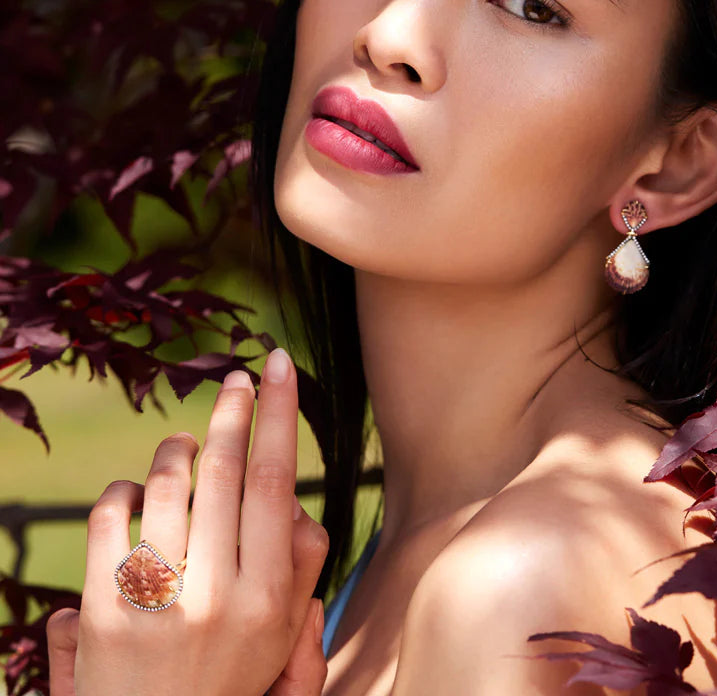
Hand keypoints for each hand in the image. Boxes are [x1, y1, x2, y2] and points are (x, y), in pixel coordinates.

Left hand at [48, 348, 328, 695]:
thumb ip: (301, 567)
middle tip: (240, 376)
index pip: (275, 480)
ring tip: (185, 444)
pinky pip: (110, 518)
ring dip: (176, 450)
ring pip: (166, 485)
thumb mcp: (282, 639)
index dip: (279, 414)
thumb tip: (296, 502)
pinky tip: (136, 491)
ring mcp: (153, 602)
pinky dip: (123, 489)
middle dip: (234, 409)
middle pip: (224, 470)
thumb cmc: (227, 686)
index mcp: (266, 598)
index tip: (280, 367)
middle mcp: (214, 596)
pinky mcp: (100, 609)